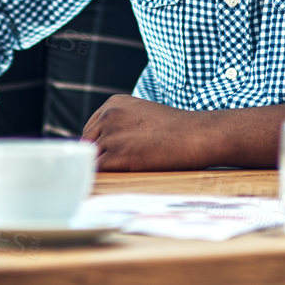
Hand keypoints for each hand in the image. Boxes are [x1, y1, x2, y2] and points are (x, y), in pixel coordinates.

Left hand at [83, 96, 218, 171]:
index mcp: (113, 103)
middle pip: (87, 143)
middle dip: (97, 157)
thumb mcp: (142, 115)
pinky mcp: (118, 155)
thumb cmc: (176, 130)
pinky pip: (98, 171)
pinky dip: (104, 178)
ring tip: (118, 176)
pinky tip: (116, 181)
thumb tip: (102, 148)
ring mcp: (112, 134)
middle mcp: (108, 115)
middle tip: (111, 170)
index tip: (107, 156)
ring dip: (102, 169)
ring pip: (92, 158)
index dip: (97, 145)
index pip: (90, 128)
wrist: (196, 135)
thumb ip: (121, 125)